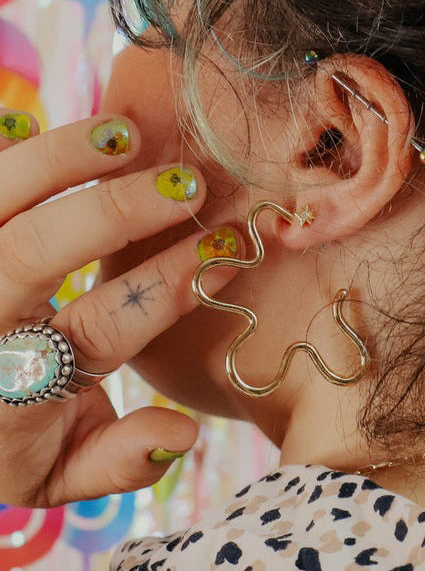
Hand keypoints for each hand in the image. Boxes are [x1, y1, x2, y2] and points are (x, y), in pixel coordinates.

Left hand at [0, 109, 232, 506]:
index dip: (168, 286)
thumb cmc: (12, 435)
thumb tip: (182, 433)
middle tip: (188, 185)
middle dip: (117, 211)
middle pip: (32, 251)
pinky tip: (65, 127)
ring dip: (61, 157)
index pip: (99, 329)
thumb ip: (118, 462)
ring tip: (127, 134)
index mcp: (13, 390)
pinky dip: (16, 144)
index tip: (227, 248)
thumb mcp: (56, 472)